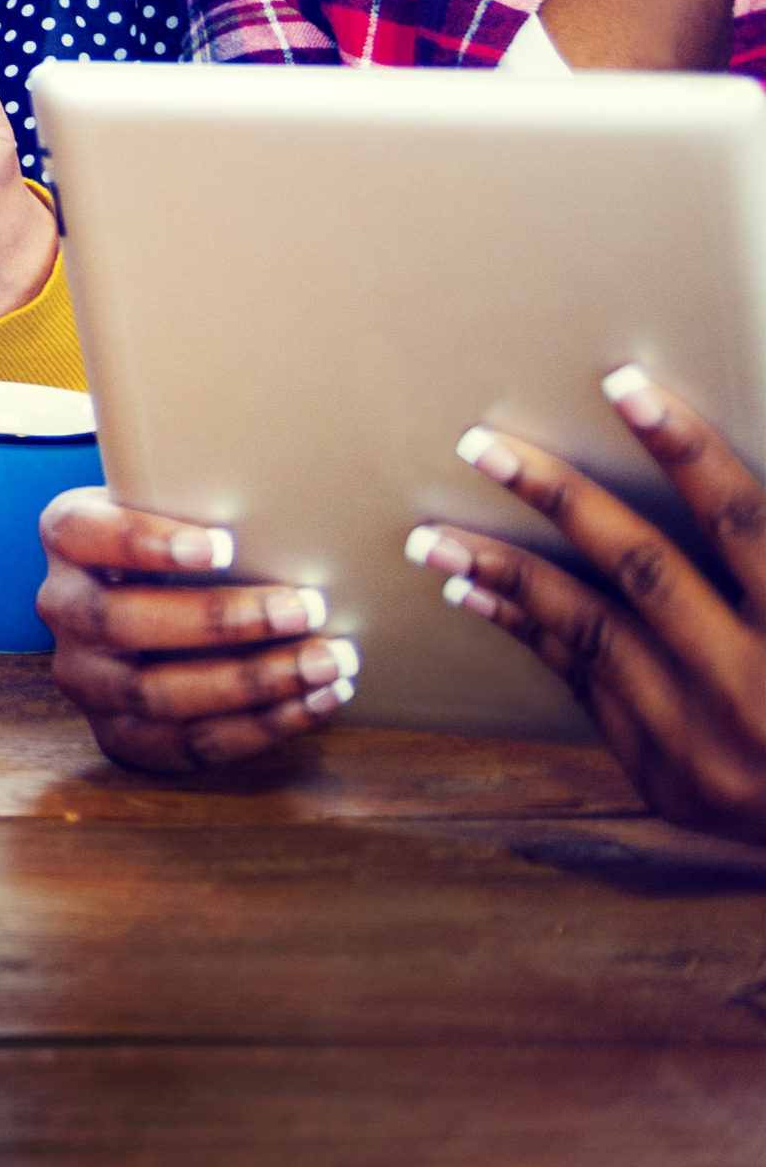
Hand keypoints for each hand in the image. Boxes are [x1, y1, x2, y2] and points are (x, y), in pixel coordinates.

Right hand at [37, 485, 356, 773]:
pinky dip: (260, 728)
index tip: (224, 545)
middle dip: (223, 620)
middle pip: (124, 622)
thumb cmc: (180, 543)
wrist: (150, 602)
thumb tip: (291, 497)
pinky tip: (315, 702)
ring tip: (326, 662)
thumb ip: (201, 497)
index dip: (145, 541)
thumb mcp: (170, 505)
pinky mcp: (118, 733)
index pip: (83, 535)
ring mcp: (85, 678)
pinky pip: (187, 744)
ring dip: (254, 682)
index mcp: (67, 540)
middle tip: (306, 609)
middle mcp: (62, 610)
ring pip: (157, 695)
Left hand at [422, 373, 765, 842]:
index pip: (742, 521)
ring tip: (433, 534)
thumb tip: (722, 488)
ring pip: (590, 634)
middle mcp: (754, 684)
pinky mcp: (668, 780)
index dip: (685, 450)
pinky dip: (529, 633)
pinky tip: (478, 591)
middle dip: (559, 499)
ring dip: (507, 574)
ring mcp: (706, 739)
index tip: (625, 386)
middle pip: (643, 570)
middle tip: (480, 445)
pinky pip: (586, 685)